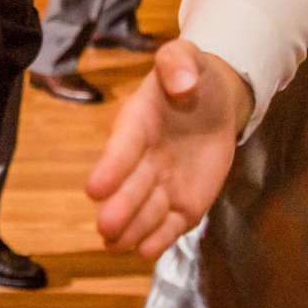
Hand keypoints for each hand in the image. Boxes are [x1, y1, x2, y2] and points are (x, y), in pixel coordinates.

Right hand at [86, 39, 248, 256]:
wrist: (214, 104)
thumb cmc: (193, 77)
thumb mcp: (186, 57)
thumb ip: (178, 62)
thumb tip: (182, 83)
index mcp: (137, 124)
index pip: (122, 148)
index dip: (110, 167)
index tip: (94, 188)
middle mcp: (143, 160)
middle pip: (128, 188)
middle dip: (119, 207)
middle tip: (107, 226)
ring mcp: (162, 186)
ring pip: (144, 213)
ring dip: (134, 229)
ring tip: (121, 244)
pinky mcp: (184, 206)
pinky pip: (170, 226)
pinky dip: (160, 239)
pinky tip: (148, 250)